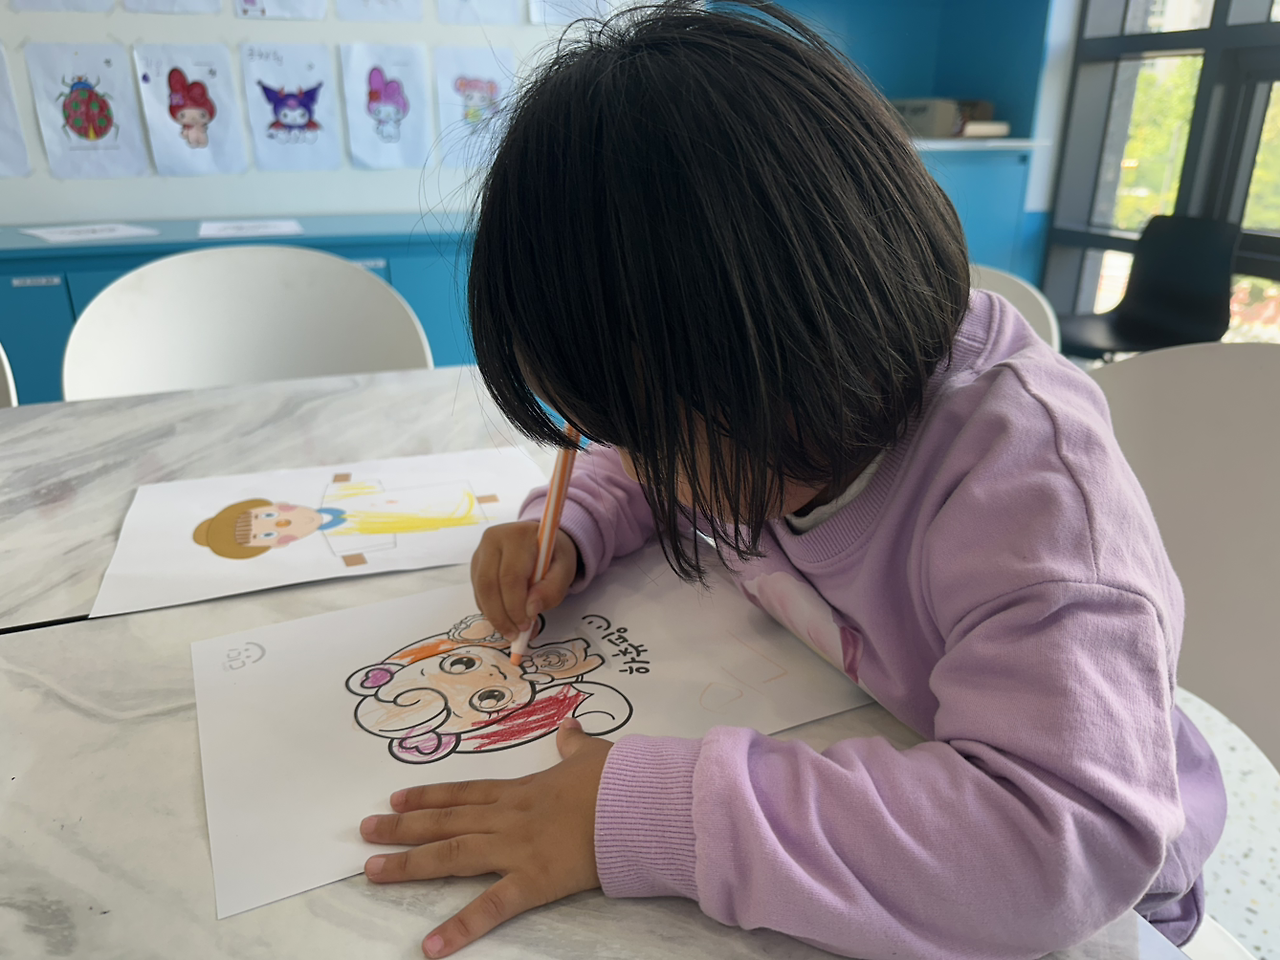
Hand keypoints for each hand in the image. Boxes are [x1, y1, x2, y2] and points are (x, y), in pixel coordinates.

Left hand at [361, 719, 611, 956]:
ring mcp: (516, 848)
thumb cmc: (618, 778)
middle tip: (364, 831)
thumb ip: (574, 745)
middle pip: (446, 822)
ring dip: (409, 864)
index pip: (464, 793)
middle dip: (403, 826)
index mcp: (522, 790)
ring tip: (372, 871)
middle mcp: (508, 817)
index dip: (429, 796)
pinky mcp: (533, 880)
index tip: (397, 797)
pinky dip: (460, 928)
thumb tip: (570, 728)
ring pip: (452, 854)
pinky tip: (430, 946)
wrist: (637, 799)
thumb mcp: (593, 754)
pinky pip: (492, 907)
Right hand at [470, 521, 578, 640]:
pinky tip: (504, 617)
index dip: (515, 606)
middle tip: (514, 634)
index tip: (525, 625)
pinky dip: (489, 609)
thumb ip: (552, 590)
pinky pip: (478, 592)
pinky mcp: (476, 564)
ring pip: (480, 590)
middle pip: (489, 584)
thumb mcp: (565, 570)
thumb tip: (530, 610)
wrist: (542, 542)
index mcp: (519, 535)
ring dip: (493, 615)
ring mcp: (481, 551)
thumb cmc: (554, 556)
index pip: (510, 576)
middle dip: (500, 615)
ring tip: (510, 630)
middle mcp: (494, 539)